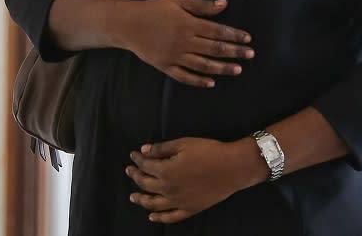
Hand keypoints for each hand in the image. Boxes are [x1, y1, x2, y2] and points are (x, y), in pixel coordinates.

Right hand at [120, 0, 253, 87]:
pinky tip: (212, 83)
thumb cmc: (154, 9)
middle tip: (250, 55)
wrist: (128, 24)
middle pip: (214, 49)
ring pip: (203, 65)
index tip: (248, 39)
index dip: (235, 35)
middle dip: (235, 52)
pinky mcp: (166, 66)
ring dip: (222, 68)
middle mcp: (184, 42)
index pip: (217, 31)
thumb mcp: (177, 1)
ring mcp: (175, 56)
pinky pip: (185, 77)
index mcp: (188, 24)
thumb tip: (224, 4)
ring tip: (238, 70)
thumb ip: (201, 5)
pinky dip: (199, 81)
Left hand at [126, 137, 263, 223]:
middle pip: (146, 184)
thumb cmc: (208, 152)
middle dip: (135, 176)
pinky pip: (171, 217)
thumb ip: (161, 149)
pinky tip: (152, 216)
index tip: (133, 155)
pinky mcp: (190, 209)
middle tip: (130, 171)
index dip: (138, 159)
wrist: (232, 168)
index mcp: (165, 171)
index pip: (145, 165)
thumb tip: (143, 151)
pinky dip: (160, 218)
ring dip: (141, 200)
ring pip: (154, 204)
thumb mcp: (183, 144)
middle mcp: (168, 189)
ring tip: (133, 197)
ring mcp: (178, 202)